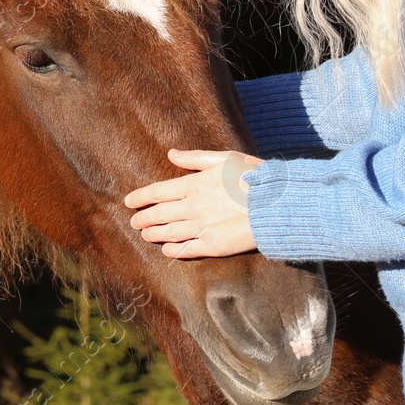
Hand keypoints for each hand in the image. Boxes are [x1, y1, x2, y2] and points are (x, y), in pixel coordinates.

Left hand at [124, 148, 262, 258]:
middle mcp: (192, 207)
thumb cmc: (252, 177)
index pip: (157, 192)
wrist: (275, 204)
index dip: (140, 198)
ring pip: (168, 233)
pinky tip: (167, 250)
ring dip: (154, 234)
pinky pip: (186, 250)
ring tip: (145, 235)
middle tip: (134, 222)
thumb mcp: (224, 158)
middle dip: (143, 218)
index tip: (129, 201)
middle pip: (158, 214)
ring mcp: (201, 228)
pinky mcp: (213, 245)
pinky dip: (173, 250)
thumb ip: (195, 158)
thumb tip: (172, 154)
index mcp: (193, 184)